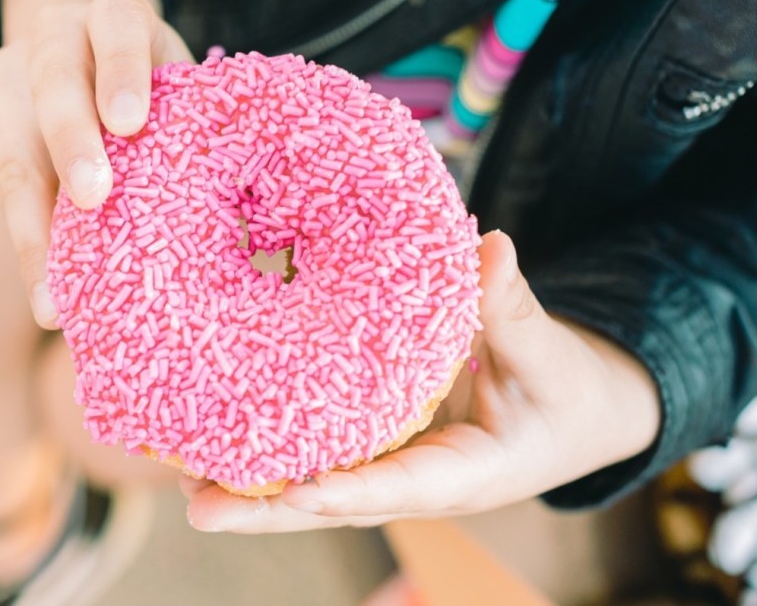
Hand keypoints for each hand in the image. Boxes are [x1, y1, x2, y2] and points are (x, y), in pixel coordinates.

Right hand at [0, 0, 191, 327]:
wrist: (86, 55)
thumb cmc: (156, 83)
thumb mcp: (177, 80)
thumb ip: (193, 118)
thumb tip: (257, 205)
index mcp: (113, 17)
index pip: (118, 28)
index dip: (123, 72)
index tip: (130, 123)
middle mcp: (53, 39)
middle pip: (56, 85)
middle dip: (72, 144)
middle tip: (94, 198)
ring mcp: (9, 81)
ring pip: (12, 150)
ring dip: (33, 224)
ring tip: (54, 293)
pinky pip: (1, 191)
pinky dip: (28, 245)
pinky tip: (47, 295)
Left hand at [180, 231, 660, 531]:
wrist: (573, 414)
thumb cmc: (566, 396)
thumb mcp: (550, 358)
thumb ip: (515, 310)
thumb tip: (491, 247)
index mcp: (462, 475)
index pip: (396, 490)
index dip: (346, 491)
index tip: (295, 488)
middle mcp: (414, 479)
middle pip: (332, 503)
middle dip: (266, 509)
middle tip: (196, 506)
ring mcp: (393, 461)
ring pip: (316, 480)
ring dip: (255, 481)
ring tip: (183, 471)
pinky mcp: (382, 436)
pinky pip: (324, 445)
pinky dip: (276, 442)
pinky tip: (225, 425)